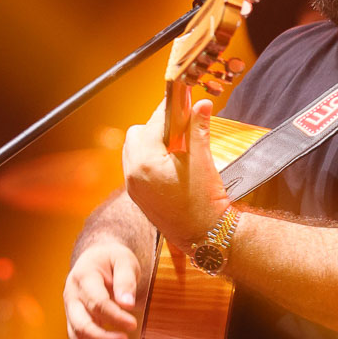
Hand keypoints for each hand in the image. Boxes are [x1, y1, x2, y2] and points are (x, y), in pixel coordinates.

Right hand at [63, 241, 141, 338]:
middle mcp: (71, 296)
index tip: (133, 324)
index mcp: (83, 277)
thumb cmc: (113, 259)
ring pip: (77, 337)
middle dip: (102, 338)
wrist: (96, 259)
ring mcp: (70, 311)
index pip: (96, 302)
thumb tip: (127, 305)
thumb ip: (126, 280)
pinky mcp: (74, 322)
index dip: (114, 317)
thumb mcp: (124, 261)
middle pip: (81, 324)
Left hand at [124, 99, 229, 251]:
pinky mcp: (137, 197)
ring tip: (176, 146)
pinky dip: (148, 159)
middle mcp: (133, 174)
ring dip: (150, 142)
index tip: (181, 102)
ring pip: (133, 150)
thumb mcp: (203, 160)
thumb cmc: (204, 202)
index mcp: (146, 162)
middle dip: (156, 127)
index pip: (153, 123)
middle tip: (180, 128)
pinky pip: (135, 167)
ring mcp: (133, 187)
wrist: (205, 236)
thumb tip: (201, 104)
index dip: (169, 111)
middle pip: (136, 134)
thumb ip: (198, 129)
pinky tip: (170, 162)